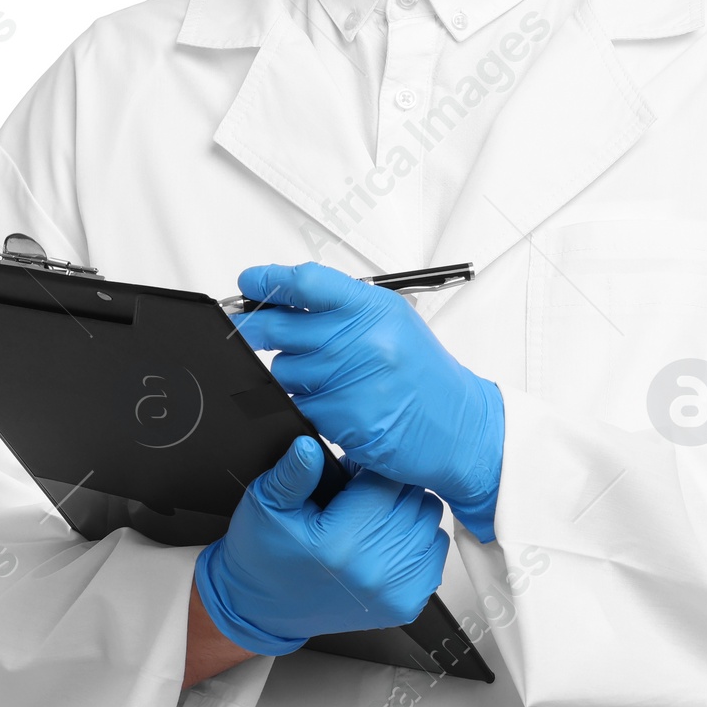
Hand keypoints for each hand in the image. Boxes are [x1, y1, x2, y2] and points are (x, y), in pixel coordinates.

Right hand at [193, 436, 449, 656]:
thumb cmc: (266, 555)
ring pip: (430, 521)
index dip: (375, 466)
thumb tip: (309, 447)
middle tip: (365, 491)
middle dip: (394, 486)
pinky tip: (391, 537)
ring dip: (410, 510)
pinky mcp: (404, 605)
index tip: (360, 470)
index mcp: (339, 541)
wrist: (265, 607)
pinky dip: (420, 539)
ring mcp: (391, 590)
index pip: (387, 480)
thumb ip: (292, 474)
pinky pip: (436, 554)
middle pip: (414, 499)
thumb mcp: (266, 505)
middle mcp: (372, 569)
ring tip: (377, 513)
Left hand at [233, 262, 504, 541]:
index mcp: (374, 309)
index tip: (250, 282)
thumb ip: (343, 308)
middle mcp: (362, 340)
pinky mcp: (343, 419)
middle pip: (280, 327)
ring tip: (325, 378)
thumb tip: (285, 298)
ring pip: (283, 371)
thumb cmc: (425, 375)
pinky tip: (334, 404)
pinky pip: (299, 406)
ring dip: (290, 374)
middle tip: (247, 329)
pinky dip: (307, 405)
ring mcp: (351, 380)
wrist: (459, 425)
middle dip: (255, 329)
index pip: (306, 282)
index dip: (269, 281)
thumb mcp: (392, 324)